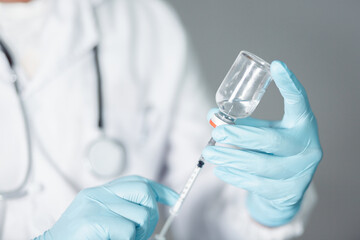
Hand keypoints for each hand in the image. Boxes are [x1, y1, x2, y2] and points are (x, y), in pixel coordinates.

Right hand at [34, 176, 178, 239]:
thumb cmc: (80, 239)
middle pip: (144, 192)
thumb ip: (122, 211)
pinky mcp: (92, 221)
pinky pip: (128, 230)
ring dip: (138, 234)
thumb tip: (154, 210)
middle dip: (151, 215)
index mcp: (99, 192)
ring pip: (140, 216)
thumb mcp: (101, 219)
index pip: (137, 181)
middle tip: (143, 234)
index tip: (175, 200)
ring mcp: (93, 206)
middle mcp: (97, 195)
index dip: (160, 190)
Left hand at [202, 61, 321, 226]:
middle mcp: (306, 147)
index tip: (276, 65)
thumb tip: (212, 115)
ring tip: (210, 153)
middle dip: (239, 136)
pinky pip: (255, 183)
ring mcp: (299, 172)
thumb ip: (242, 123)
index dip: (289, 84)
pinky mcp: (286, 193)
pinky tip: (221, 170)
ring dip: (230, 157)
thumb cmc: (273, 152)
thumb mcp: (264, 131)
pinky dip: (234, 175)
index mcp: (302, 125)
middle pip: (270, 141)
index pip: (300, 102)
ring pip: (259, 165)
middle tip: (217, 132)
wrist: (288, 188)